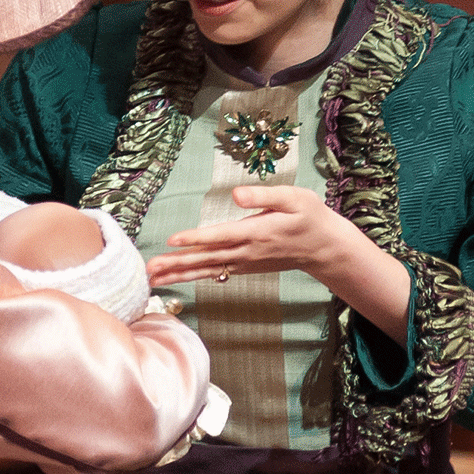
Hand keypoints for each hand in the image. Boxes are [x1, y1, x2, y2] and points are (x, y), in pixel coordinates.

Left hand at [145, 185, 410, 343]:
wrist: (324, 248)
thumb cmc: (309, 217)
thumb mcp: (294, 198)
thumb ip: (264, 195)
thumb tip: (236, 194)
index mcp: (256, 232)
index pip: (220, 236)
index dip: (196, 238)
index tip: (173, 240)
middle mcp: (246, 251)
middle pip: (206, 258)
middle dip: (176, 264)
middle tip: (149, 270)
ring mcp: (244, 261)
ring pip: (206, 269)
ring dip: (179, 274)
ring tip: (152, 279)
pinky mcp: (244, 265)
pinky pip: (214, 272)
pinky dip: (193, 277)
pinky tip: (176, 279)